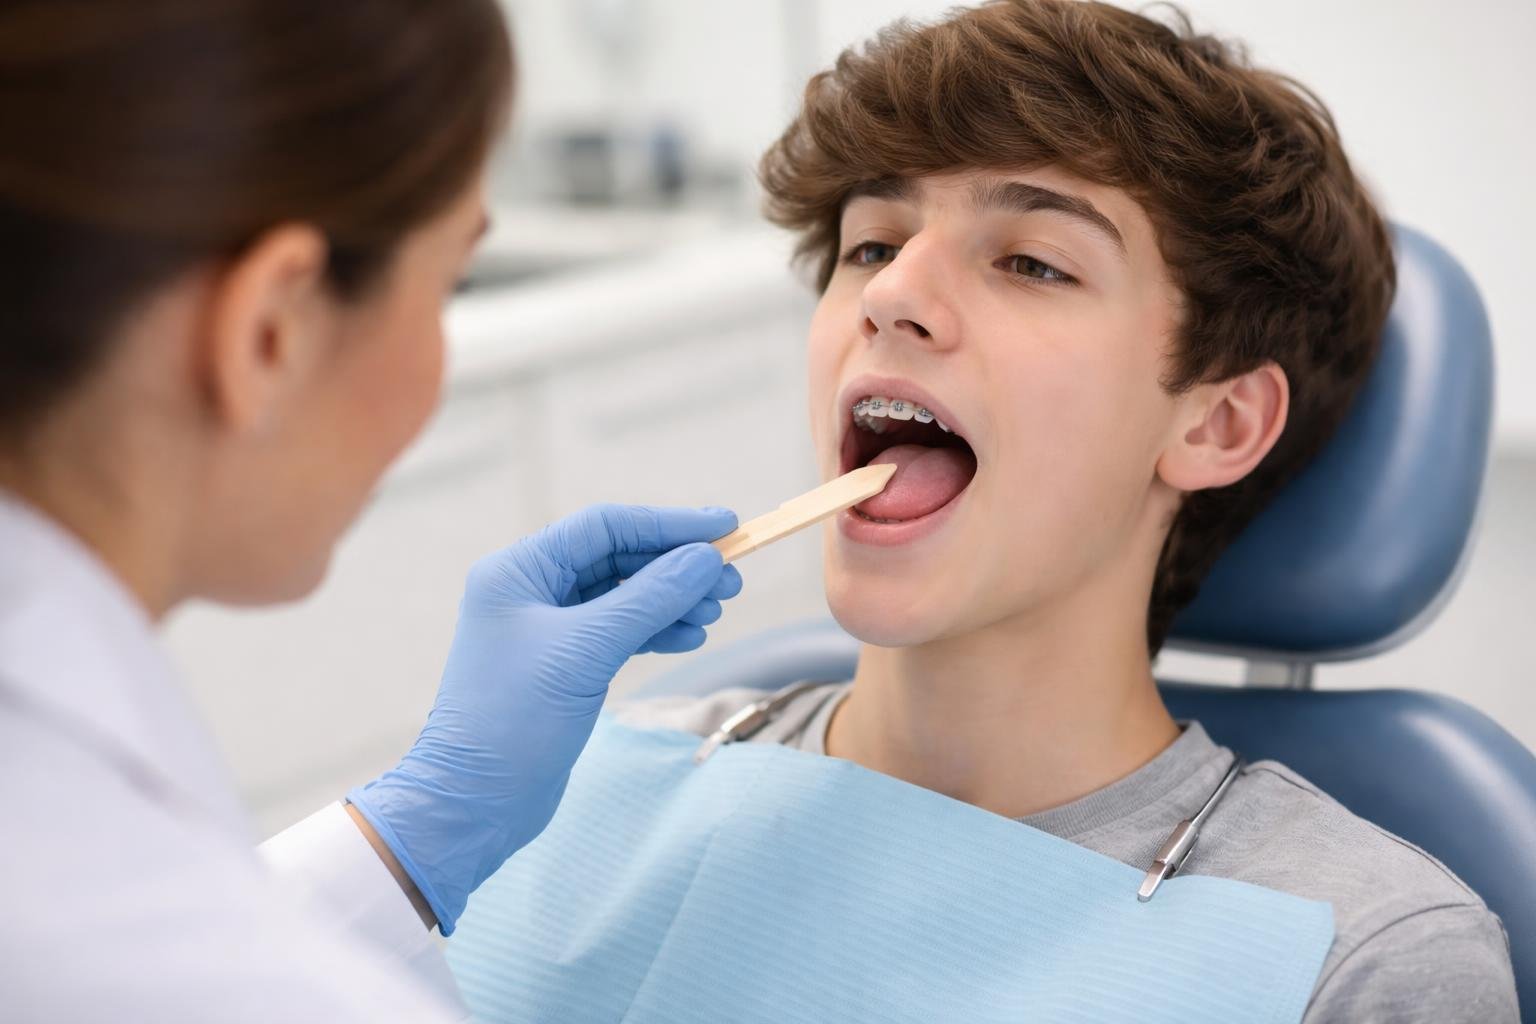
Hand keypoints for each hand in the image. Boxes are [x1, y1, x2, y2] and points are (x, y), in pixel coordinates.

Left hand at [346, 503, 740, 932]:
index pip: (605, 527)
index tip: (727, 526)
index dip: (669, 523)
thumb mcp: (586, 651)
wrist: (476, 803)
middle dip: (677, 566)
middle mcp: (531, 590)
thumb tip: (707, 557)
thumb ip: (649, 598)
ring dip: (673, 599)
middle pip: (619, 558)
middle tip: (732, 579)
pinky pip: (621, 631)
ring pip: (624, 596)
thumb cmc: (514, 719)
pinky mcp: (565, 666)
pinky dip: (658, 630)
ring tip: (717, 611)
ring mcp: (548, 629)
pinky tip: (691, 636)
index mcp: (520, 570)